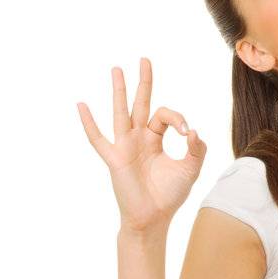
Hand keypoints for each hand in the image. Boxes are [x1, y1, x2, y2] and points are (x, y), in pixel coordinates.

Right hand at [77, 57, 207, 232]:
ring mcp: (125, 147)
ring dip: (119, 91)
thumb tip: (192, 130)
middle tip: (145, 60)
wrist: (153, 219)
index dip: (176, 118)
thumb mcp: (189, 169)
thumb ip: (196, 149)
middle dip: (144, 82)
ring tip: (117, 69)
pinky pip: (98, 139)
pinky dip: (89, 123)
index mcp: (154, 140)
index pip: (164, 116)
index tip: (185, 132)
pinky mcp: (115, 159)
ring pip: (121, 113)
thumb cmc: (169, 196)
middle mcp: (138, 139)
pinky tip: (81, 105)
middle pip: (140, 104)